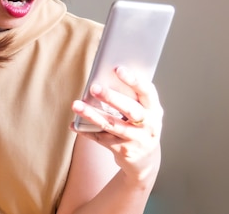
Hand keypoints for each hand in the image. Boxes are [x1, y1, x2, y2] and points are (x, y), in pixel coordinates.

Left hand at [71, 67, 163, 183]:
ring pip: (112, 125)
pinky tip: (74, 124)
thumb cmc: (141, 125)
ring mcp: (136, 139)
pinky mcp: (123, 151)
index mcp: (154, 109)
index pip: (147, 91)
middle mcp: (149, 125)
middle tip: (93, 87)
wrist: (146, 160)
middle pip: (129, 109)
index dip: (133, 80)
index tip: (118, 69)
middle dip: (110, 97)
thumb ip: (132, 96)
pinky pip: (101, 138)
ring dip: (92, 114)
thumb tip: (106, 76)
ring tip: (76, 104)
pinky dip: (86, 131)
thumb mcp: (145, 111)